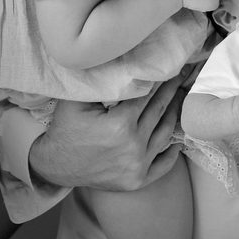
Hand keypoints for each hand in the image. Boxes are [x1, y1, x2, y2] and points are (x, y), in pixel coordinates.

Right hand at [29, 74, 183, 190]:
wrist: (54, 165)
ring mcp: (137, 166)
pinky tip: (178, 139)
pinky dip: (172, 152)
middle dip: (173, 90)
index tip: (172, 67)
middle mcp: (133, 146)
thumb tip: (121, 57)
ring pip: (165, 134)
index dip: (160, 79)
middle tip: (185, 75)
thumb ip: (101, 81)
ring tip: (182, 98)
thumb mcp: (77, 100)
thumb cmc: (65, 128)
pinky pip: (164, 165)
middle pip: (160, 111)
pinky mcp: (137, 181)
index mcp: (120, 125)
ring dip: (176, 114)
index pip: (147, 95)